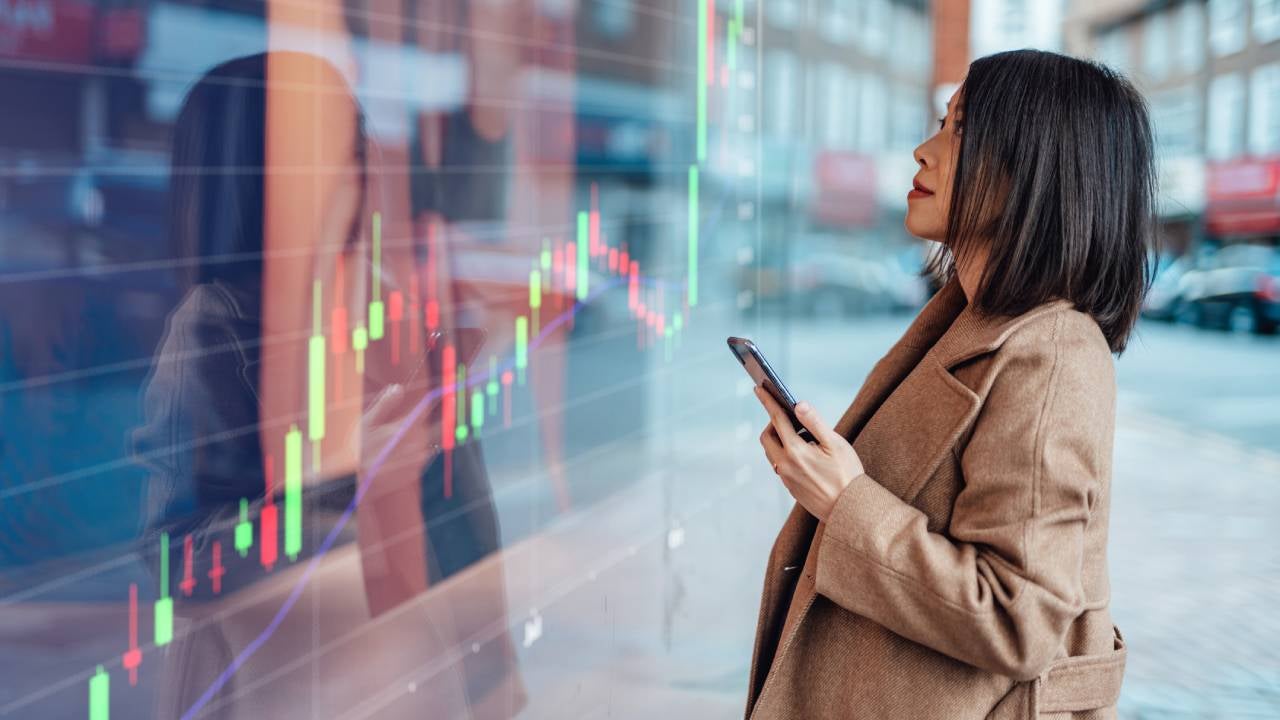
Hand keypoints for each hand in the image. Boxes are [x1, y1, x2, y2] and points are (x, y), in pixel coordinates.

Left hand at [755, 386, 865, 522]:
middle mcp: (785, 465)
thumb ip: (815, 422)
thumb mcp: (835, 444)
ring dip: (779, 439)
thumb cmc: (847, 475)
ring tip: (802, 435)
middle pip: (767, 437)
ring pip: (771, 452)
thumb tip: (798, 404)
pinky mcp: (789, 487)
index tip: (758, 387)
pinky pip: (779, 464)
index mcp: (795, 451)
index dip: (768, 401)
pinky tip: (804, 452)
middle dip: (773, 422)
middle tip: (789, 416)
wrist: (849, 510)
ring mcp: (785, 477)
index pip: (776, 419)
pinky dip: (785, 452)